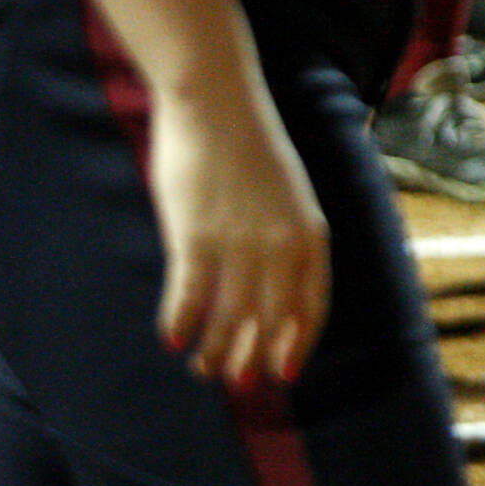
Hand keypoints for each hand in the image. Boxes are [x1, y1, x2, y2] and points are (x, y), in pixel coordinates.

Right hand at [149, 84, 329, 386]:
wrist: (216, 102)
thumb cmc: (249, 149)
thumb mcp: (288, 196)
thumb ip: (286, 242)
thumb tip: (269, 292)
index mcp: (312, 233)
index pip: (312, 306)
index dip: (297, 344)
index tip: (285, 373)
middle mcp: (282, 244)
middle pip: (271, 321)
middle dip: (254, 359)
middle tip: (237, 383)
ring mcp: (240, 243)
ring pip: (230, 319)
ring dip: (216, 352)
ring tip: (203, 369)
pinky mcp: (197, 237)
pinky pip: (190, 297)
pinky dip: (180, 323)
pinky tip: (172, 339)